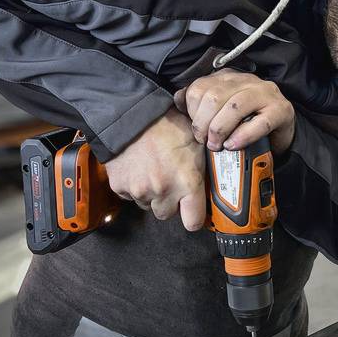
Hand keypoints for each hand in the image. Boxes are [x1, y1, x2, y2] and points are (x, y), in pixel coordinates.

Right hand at [104, 107, 205, 230]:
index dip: (192, 216)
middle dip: (169, 202)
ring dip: (151, 193)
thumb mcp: (196, 142)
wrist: (131, 115)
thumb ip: (203, 168)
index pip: (193, 222)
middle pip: (167, 214)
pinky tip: (139, 168)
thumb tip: (217, 182)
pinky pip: (130, 196)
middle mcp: (163, 191)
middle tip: (170, 181)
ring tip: (153, 169)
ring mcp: (139, 191)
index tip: (191, 210)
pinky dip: (134, 186)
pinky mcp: (120, 187)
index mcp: (186, 182)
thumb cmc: (167, 124)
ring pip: (148, 204)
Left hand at [175, 70, 295, 154]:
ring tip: (218, 146)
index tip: (197, 132)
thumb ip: (199, 103)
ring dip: (221, 130)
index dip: (193, 113)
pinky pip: (260, 122)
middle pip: (214, 96)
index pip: (199, 87)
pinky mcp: (281, 110)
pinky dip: (243, 136)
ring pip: (234, 106)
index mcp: (228, 77)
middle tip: (206, 142)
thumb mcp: (220, 109)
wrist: (280, 133)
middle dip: (204, 124)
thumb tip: (177, 98)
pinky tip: (234, 145)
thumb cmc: (246, 122)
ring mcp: (265, 93)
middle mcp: (246, 80)